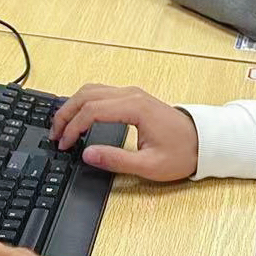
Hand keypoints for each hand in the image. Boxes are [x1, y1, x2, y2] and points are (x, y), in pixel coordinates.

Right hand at [51, 84, 198, 179]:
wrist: (202, 141)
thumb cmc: (179, 154)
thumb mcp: (149, 166)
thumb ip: (116, 160)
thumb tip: (87, 154)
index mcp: (134, 108)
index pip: (93, 111)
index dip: (73, 127)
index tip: (63, 145)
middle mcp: (131, 94)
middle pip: (88, 94)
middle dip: (66, 112)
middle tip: (53, 134)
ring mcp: (131, 93)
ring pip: (92, 89)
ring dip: (73, 105)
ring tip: (61, 126)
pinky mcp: (132, 97)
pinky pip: (101, 93)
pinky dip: (84, 102)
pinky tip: (77, 117)